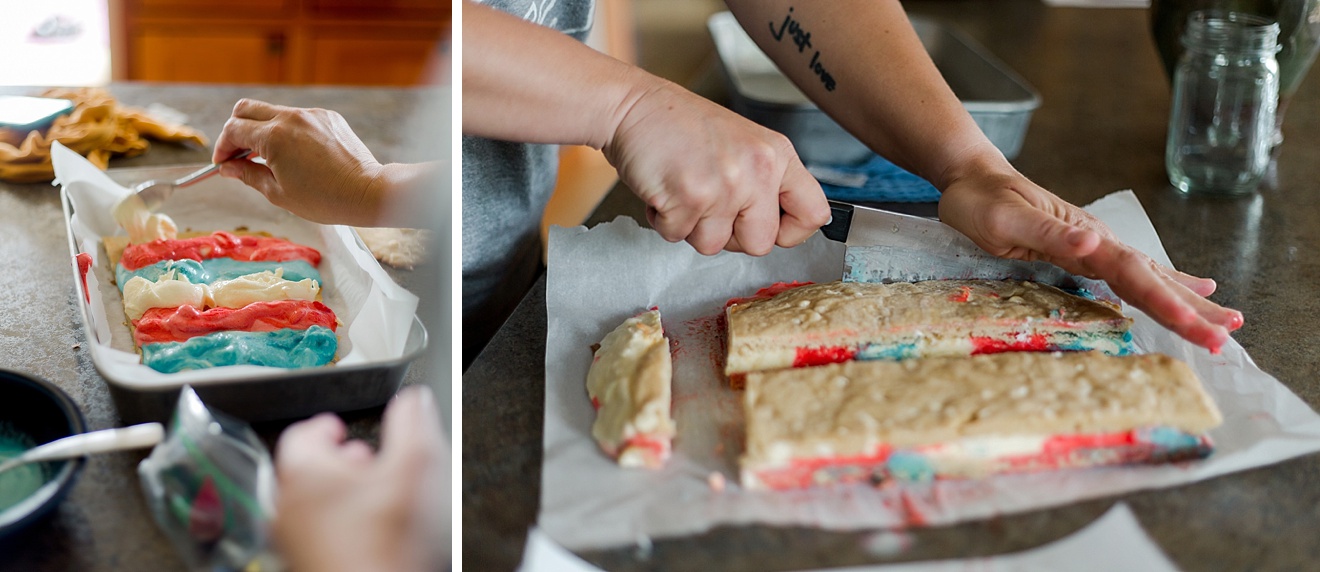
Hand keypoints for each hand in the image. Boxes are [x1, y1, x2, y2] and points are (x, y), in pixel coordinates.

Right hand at [213, 99, 384, 225]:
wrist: (368, 192)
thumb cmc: (325, 199)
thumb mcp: (278, 193)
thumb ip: (248, 175)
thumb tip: (228, 168)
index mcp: (274, 136)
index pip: (233, 130)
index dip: (222, 147)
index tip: (223, 163)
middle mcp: (291, 118)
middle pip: (246, 109)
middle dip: (235, 130)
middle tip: (237, 155)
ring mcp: (311, 115)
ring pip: (273, 112)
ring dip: (262, 130)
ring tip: (267, 158)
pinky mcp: (328, 117)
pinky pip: (298, 118)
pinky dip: (288, 131)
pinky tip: (296, 154)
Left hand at [272, 385, 449, 571]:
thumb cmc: (386, 548)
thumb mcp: (416, 468)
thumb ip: (414, 423)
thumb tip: (414, 399)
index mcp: (303, 474)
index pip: (302, 433)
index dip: (327, 426)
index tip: (340, 427)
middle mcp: (287, 509)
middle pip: (305, 471)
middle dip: (338, 462)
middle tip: (367, 462)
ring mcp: (292, 545)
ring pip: (311, 508)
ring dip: (340, 498)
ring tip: (374, 500)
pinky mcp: (306, 569)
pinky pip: (317, 539)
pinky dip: (340, 529)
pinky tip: (372, 537)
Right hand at [603, 78, 830, 255]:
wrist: (634, 106)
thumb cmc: (682, 127)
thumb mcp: (744, 144)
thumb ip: (767, 183)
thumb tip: (781, 228)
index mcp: (776, 155)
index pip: (813, 213)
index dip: (791, 232)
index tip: (770, 228)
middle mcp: (757, 169)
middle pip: (760, 244)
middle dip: (730, 236)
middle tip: (710, 207)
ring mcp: (724, 184)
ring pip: (714, 246)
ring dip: (691, 227)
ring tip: (682, 189)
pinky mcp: (688, 196)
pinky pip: (678, 236)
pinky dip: (664, 220)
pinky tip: (663, 189)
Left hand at [937, 149, 1243, 351]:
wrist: (974, 177)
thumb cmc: (983, 200)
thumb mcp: (1006, 218)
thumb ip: (1050, 232)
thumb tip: (1094, 242)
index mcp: (1084, 237)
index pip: (1134, 274)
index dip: (1166, 302)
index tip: (1198, 325)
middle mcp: (1098, 241)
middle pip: (1152, 279)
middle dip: (1190, 309)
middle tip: (1228, 336)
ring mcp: (1095, 245)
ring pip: (1151, 277)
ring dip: (1188, 300)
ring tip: (1228, 319)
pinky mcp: (1086, 250)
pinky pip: (1134, 273)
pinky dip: (1166, 283)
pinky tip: (1192, 288)